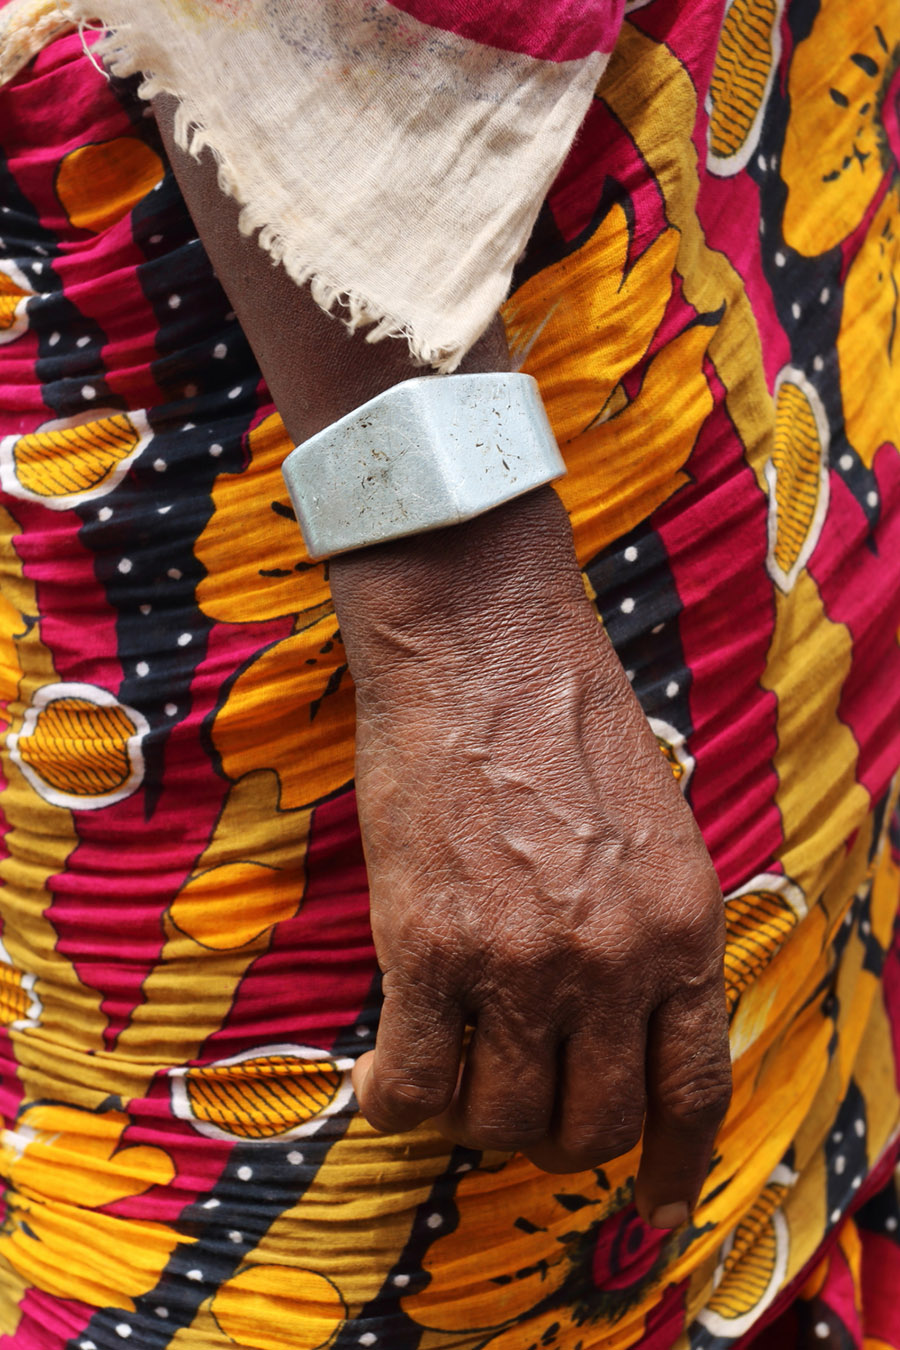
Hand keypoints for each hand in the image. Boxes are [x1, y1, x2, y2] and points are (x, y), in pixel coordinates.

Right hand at [156, 104, 729, 1222]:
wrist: (483, 646)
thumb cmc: (568, 722)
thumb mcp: (657, 832)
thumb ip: (650, 937)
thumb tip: (621, 1027)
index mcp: (682, 926)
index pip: (693, 1091)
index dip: (669, 1162)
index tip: (647, 1194)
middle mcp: (612, 958)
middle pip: (591, 1124)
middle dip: (558, 1138)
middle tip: (522, 1107)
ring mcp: (519, 959)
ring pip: (503, 1120)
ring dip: (477, 1121)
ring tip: (453, 1083)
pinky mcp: (428, 945)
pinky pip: (417, 1084)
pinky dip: (400, 1103)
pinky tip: (386, 1085)